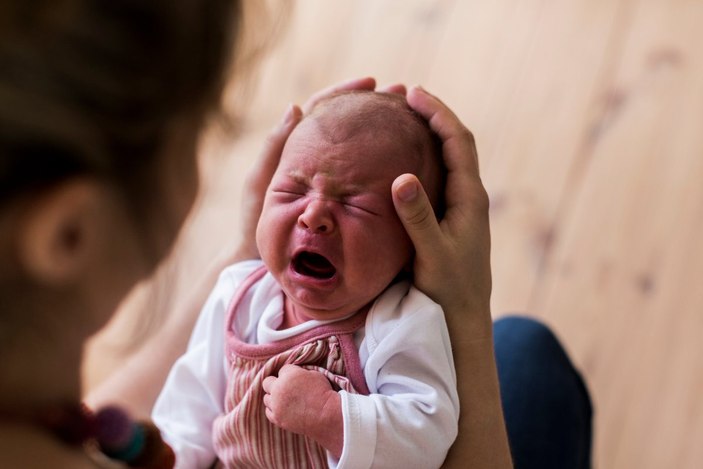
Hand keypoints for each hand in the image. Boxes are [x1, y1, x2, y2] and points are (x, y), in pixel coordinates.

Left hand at [232, 77, 403, 261]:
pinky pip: (366, 178)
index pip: (324, 109)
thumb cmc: (256, 222)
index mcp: (298, 148)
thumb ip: (274, 148)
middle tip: (402, 94)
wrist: (261, 259)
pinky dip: (383, 164)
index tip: (371, 82)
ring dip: (384, 131)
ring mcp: (334, 180)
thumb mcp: (261, 182)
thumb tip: (296, 107)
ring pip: (361, 149)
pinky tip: (405, 159)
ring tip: (411, 119)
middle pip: (349, 124)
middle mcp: (319, 160)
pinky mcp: (344, 201)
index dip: (346, 92)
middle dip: (375, 107)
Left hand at [262, 365, 342, 457]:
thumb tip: (294, 374)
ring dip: (274, 397)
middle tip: (286, 388)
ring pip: (266, 398)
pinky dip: (274, 410)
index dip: (290, 374)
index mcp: (288, 375)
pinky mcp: (277, 418)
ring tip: (286, 400)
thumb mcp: (314, 374)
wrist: (327, 416)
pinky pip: (268, 411)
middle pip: (267, 382)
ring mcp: (276, 405)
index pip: (282, 370)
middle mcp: (278, 389)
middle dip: (275, 383)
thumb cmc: (324, 393)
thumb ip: (299, 372)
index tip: (297, 379)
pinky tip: (284, 409)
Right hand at [392, 86, 491, 332]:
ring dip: (430, 134)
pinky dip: (424, 158)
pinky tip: (403, 161)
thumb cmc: (449, 290)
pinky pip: (440, 177)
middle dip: (433, 116)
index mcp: (470, 198)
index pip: (458, 141)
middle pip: (456, 143)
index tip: (412, 93)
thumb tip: (402, 177)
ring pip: (448, 159)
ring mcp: (462, 209)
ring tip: (403, 119)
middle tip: (404, 96)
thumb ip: (418, 217)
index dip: (438, 113)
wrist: (463, 319)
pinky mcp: (452, 220)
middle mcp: (470, 198)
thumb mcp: (431, 254)